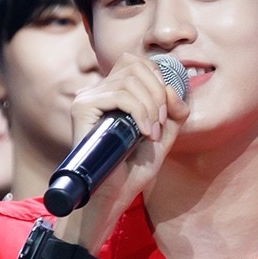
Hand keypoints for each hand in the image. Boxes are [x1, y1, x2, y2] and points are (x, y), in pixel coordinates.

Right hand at [52, 51, 188, 252]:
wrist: (112, 196)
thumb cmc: (131, 170)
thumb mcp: (162, 136)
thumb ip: (173, 113)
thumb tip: (175, 91)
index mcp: (113, 93)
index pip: (137, 62)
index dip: (159, 80)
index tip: (168, 113)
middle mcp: (97, 91)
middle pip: (135, 65)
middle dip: (158, 92)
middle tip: (161, 123)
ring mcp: (87, 98)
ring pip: (129, 79)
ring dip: (151, 106)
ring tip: (151, 133)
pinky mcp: (82, 108)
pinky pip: (120, 96)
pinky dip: (139, 113)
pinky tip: (143, 134)